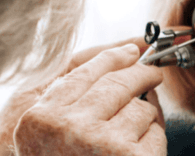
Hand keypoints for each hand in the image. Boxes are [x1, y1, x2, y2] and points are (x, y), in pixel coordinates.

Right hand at [13, 42, 165, 155]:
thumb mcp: (45, 137)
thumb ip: (68, 100)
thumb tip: (121, 56)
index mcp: (39, 119)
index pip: (81, 72)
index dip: (112, 57)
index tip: (130, 50)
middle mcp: (66, 126)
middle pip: (117, 81)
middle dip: (141, 73)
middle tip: (154, 72)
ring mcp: (100, 142)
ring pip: (141, 107)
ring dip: (146, 118)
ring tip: (128, 142)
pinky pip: (155, 132)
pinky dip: (154, 142)